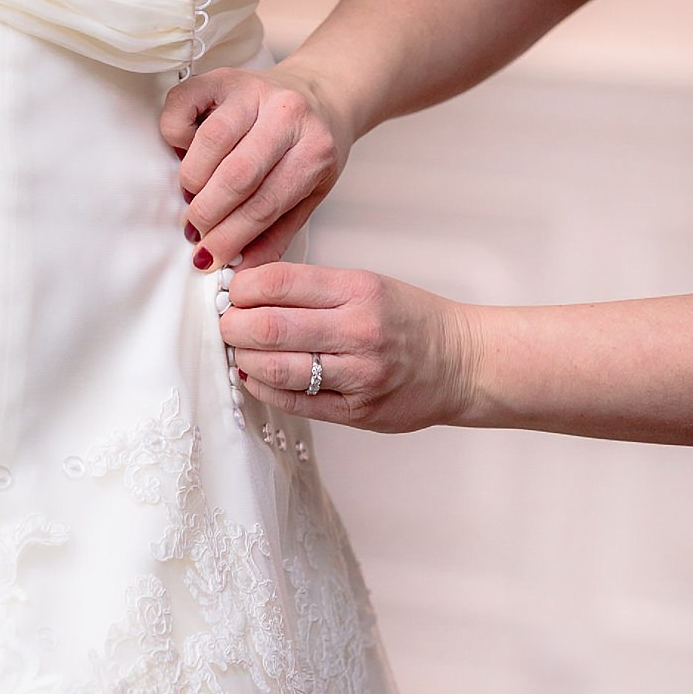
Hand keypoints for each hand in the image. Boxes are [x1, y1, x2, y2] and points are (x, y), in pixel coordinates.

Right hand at [161, 64, 356, 270]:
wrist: (324, 91)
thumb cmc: (312, 145)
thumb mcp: (312, 192)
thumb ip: (277, 232)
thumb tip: (243, 268)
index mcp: (314, 150)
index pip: (265, 204)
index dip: (230, 236)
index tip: (209, 257)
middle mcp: (286, 114)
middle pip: (235, 175)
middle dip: (207, 213)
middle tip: (195, 230)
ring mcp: (252, 91)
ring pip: (209, 142)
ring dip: (192, 180)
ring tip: (192, 195)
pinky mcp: (221, 77)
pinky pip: (182, 106)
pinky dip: (175, 134)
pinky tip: (187, 151)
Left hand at [219, 262, 481, 433]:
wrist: (466, 363)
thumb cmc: (409, 321)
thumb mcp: (367, 285)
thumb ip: (311, 287)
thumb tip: (246, 288)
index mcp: (358, 290)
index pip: (278, 282)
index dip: (241, 288)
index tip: (232, 292)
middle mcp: (358, 331)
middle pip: (268, 327)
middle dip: (232, 326)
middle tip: (226, 324)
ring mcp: (358, 375)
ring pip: (275, 368)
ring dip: (243, 359)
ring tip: (240, 350)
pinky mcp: (356, 411)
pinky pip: (292, 403)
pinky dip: (262, 388)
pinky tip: (254, 377)